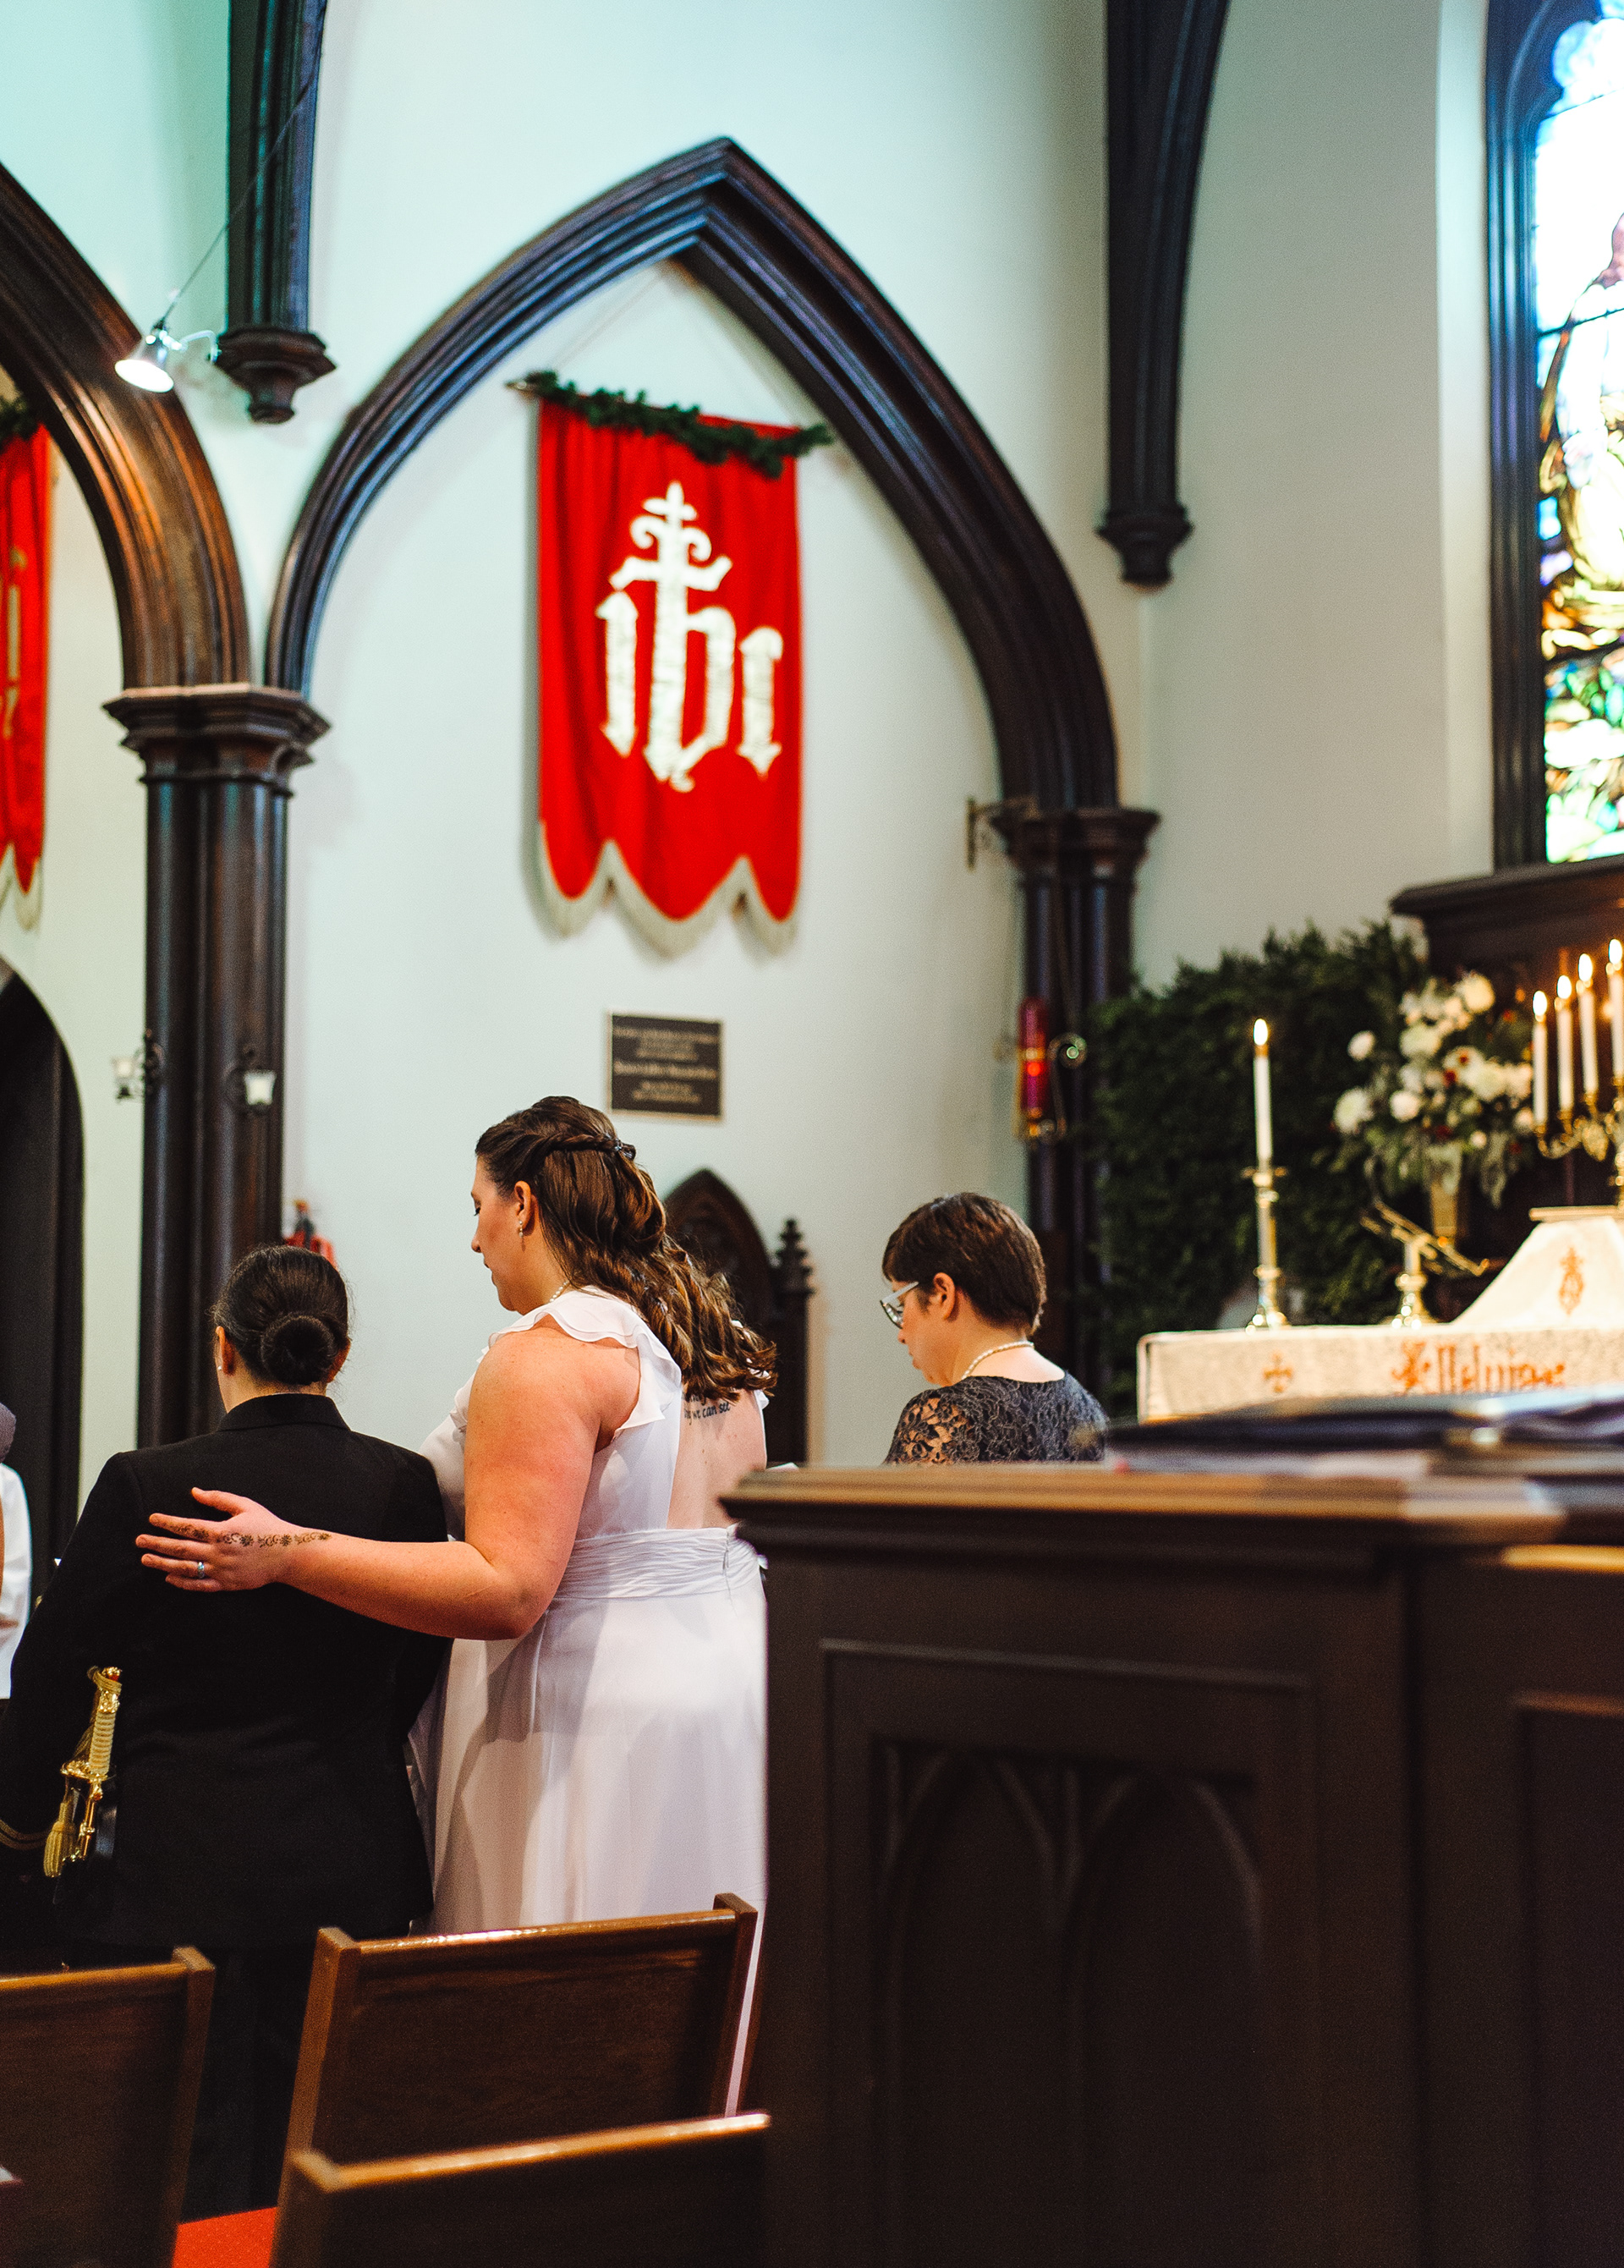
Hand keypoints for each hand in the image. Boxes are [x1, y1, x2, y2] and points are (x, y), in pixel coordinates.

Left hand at [137, 1490, 329, 1592]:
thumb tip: (195, 1491)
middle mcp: (217, 1553)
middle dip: (157, 1543)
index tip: (152, 1518)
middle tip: (139, 1541)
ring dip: (162, 1563)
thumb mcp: (246, 1506)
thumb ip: (219, 1499)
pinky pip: (199, 1585)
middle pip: (180, 1548)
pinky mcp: (226, 1584)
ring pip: (185, 1568)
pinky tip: (168, 1577)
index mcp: (221, 1531)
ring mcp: (221, 1570)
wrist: (288, 1554)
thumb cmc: (268, 1526)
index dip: (167, 1522)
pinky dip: (182, 1582)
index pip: (187, 1526)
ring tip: (146, 1559)